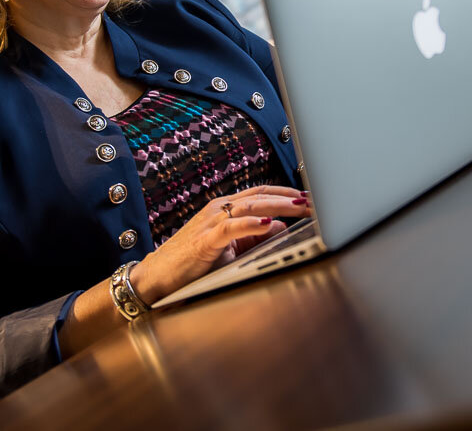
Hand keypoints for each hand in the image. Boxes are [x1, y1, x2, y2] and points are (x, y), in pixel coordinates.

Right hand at [129, 186, 310, 304]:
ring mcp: (210, 222)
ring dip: (278, 206)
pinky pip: (230, 228)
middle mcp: (219, 209)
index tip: (310, 198)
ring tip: (300, 207)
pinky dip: (249, 224)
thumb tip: (279, 227)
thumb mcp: (230, 248)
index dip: (287, 194)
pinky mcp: (204, 240)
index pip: (262, 194)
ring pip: (250, 207)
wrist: (157, 277)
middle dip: (290, 198)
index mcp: (225, 209)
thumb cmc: (192, 263)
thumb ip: (253, 237)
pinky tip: (266, 223)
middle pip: (260, 196)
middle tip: (314, 201)